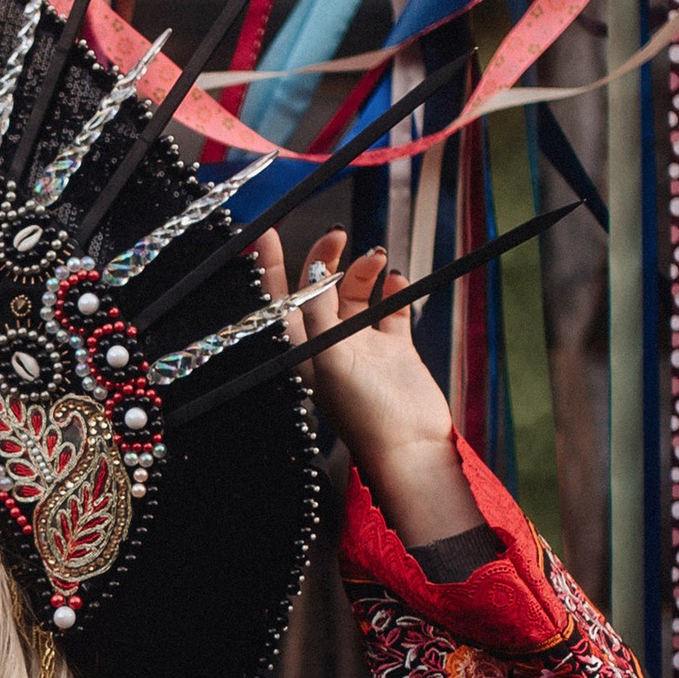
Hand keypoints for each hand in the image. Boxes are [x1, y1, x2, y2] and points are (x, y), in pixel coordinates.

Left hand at [251, 223, 474, 549]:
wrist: (411, 447)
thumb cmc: (363, 413)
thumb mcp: (329, 359)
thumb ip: (319, 314)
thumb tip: (315, 272)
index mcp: (300, 352)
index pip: (277, 301)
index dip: (269, 266)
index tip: (267, 230)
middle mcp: (326, 346)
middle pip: (318, 290)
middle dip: (325, 259)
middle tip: (338, 235)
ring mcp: (362, 346)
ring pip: (356, 293)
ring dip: (363, 270)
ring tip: (379, 257)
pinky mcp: (395, 349)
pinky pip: (391, 308)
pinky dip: (394, 289)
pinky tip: (398, 278)